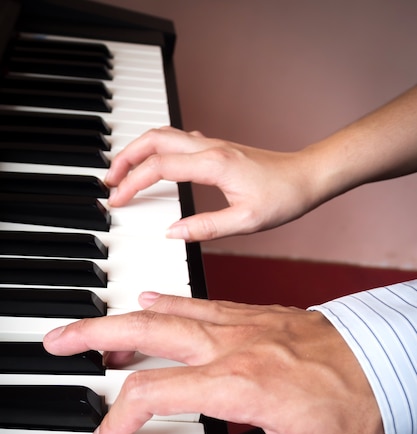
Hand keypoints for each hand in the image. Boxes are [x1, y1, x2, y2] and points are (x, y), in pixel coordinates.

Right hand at [43, 293, 384, 433]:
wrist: (393, 362)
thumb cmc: (360, 413)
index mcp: (239, 384)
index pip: (154, 393)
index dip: (119, 418)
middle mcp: (232, 346)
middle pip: (146, 333)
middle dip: (94, 337)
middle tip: (58, 341)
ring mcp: (243, 325)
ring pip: (167, 312)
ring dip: (123, 319)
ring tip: (93, 332)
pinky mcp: (256, 316)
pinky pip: (198, 304)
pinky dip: (166, 304)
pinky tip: (152, 303)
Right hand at [105, 126, 317, 240]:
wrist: (307, 177)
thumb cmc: (283, 197)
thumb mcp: (245, 222)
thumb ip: (205, 228)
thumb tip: (171, 233)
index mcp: (213, 164)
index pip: (159, 167)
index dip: (133, 184)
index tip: (117, 201)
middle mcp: (209, 148)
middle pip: (153, 139)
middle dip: (125, 157)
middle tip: (109, 180)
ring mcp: (212, 145)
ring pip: (163, 135)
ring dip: (138, 150)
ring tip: (123, 172)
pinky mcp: (217, 149)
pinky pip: (178, 141)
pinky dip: (157, 149)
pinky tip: (155, 164)